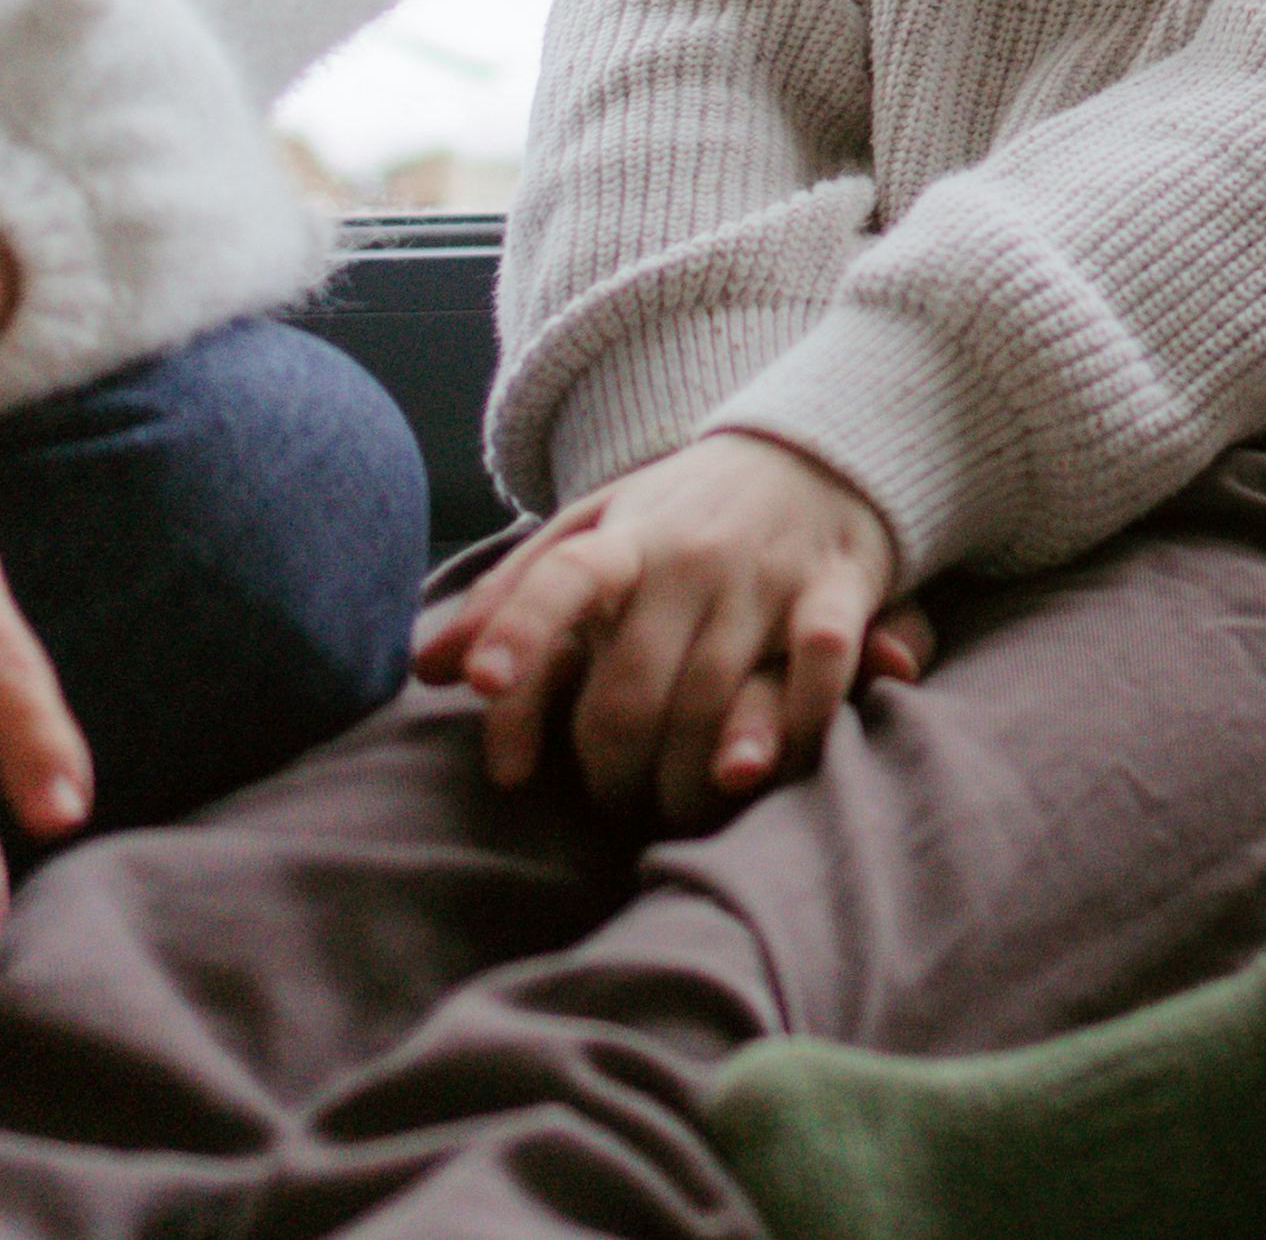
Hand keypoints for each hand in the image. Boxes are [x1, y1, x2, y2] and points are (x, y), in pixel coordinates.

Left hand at [418, 428, 922, 816]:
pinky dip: (788, 730)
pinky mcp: (838, 590)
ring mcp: (768, 573)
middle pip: (630, 690)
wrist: (817, 453)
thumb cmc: (682, 516)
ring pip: (713, 703)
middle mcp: (692, 555)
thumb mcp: (592, 532)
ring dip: (685, 781)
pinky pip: (815, 674)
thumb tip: (428, 669)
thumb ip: (512, 596)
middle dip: (610, 771)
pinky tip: (759, 772)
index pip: (561, 576)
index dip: (519, 628)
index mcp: (624, 538)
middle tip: (611, 803)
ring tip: (672, 811)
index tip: (483, 682)